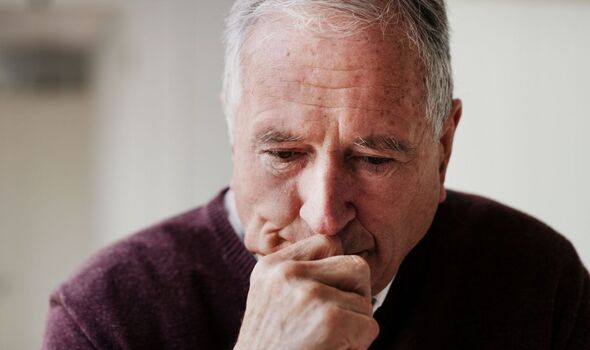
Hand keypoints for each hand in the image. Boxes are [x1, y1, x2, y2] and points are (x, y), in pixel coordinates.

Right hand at [234, 235, 378, 349]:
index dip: (340, 270)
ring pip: (365, 300)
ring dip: (356, 325)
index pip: (328, 242)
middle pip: (356, 266)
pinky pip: (369, 326)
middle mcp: (287, 273)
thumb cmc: (271, 348)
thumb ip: (301, 276)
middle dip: (357, 296)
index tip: (335, 293)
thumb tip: (353, 264)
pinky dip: (358, 346)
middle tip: (339, 322)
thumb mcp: (272, 299)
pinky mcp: (328, 320)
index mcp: (272, 266)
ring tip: (328, 342)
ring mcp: (308, 294)